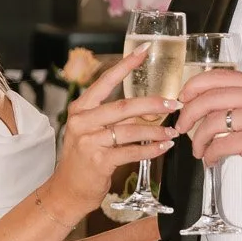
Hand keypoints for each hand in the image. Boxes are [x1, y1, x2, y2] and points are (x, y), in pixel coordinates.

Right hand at [51, 48, 178, 217]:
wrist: (67, 190)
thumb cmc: (83, 159)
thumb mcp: (92, 131)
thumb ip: (115, 118)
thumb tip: (150, 107)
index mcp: (80, 109)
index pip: (105, 81)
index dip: (126, 65)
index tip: (144, 50)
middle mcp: (82, 121)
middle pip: (123, 106)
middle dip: (153, 103)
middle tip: (174, 103)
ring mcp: (89, 141)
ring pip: (130, 130)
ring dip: (156, 131)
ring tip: (172, 131)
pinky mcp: (99, 161)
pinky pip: (132, 151)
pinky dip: (151, 149)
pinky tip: (163, 148)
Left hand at [174, 69, 241, 196]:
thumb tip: (211, 103)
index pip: (218, 76)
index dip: (194, 86)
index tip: (184, 98)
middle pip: (209, 97)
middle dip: (188, 113)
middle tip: (182, 126)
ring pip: (211, 121)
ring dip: (198, 139)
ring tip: (199, 150)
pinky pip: (219, 145)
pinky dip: (210, 154)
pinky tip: (212, 160)